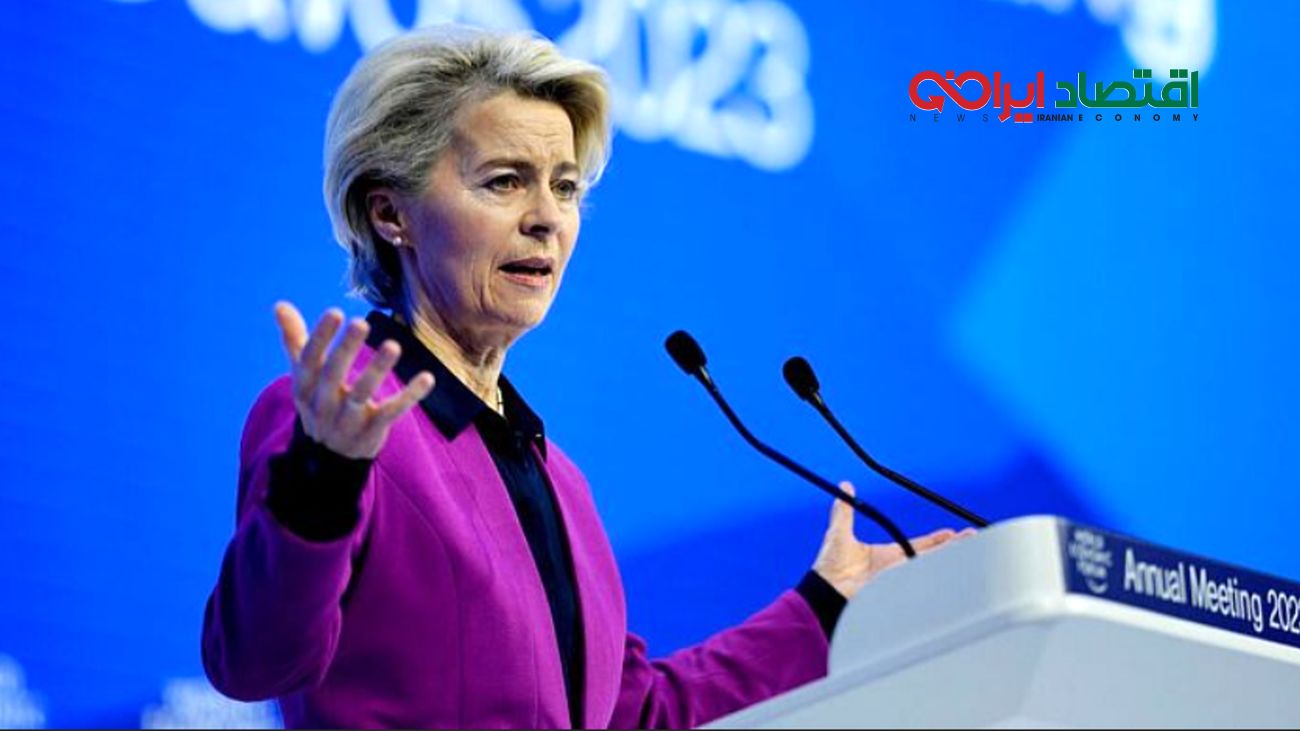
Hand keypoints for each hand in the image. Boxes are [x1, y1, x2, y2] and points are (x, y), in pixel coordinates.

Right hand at [274, 302, 433, 459]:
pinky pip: (391, 413)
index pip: (309, 359)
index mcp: (304, 387)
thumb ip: (295, 339)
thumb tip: (279, 304)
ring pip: (361, 395)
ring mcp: (346, 420)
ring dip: (377, 370)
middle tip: (361, 322)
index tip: (335, 312)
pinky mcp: (371, 431)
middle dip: (346, 348)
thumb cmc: (318, 400)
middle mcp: (322, 404)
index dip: (320, 337)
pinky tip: (427, 378)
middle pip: (332, 375)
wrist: (327, 456)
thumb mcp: (303, 374)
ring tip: (393, 346)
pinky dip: (409, 396)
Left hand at [812, 482, 975, 599]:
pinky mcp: (896, 589)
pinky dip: (938, 575)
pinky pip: (921, 581)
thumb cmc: (829, 567)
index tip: (951, 533)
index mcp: (887, 555)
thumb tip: (844, 486)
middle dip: (954, 548)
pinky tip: (956, 569)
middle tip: (973, 539)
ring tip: (974, 549)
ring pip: (931, 567)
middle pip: (932, 556)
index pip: (918, 545)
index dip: (935, 540)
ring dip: (952, 558)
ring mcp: (897, 580)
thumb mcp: (839, 532)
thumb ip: (844, 510)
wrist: (823, 590)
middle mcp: (896, 568)